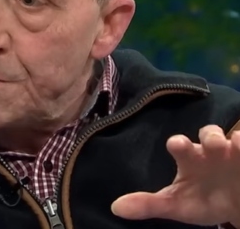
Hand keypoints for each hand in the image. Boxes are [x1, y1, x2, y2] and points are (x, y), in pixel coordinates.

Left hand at [111, 125, 239, 225]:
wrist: (235, 207)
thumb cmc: (201, 199)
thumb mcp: (176, 205)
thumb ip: (148, 205)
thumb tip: (115, 208)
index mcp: (190, 158)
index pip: (181, 146)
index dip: (180, 144)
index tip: (178, 145)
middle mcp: (211, 150)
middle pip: (210, 134)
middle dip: (211, 136)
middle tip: (214, 144)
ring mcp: (235, 154)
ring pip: (235, 139)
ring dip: (236, 140)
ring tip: (237, 144)